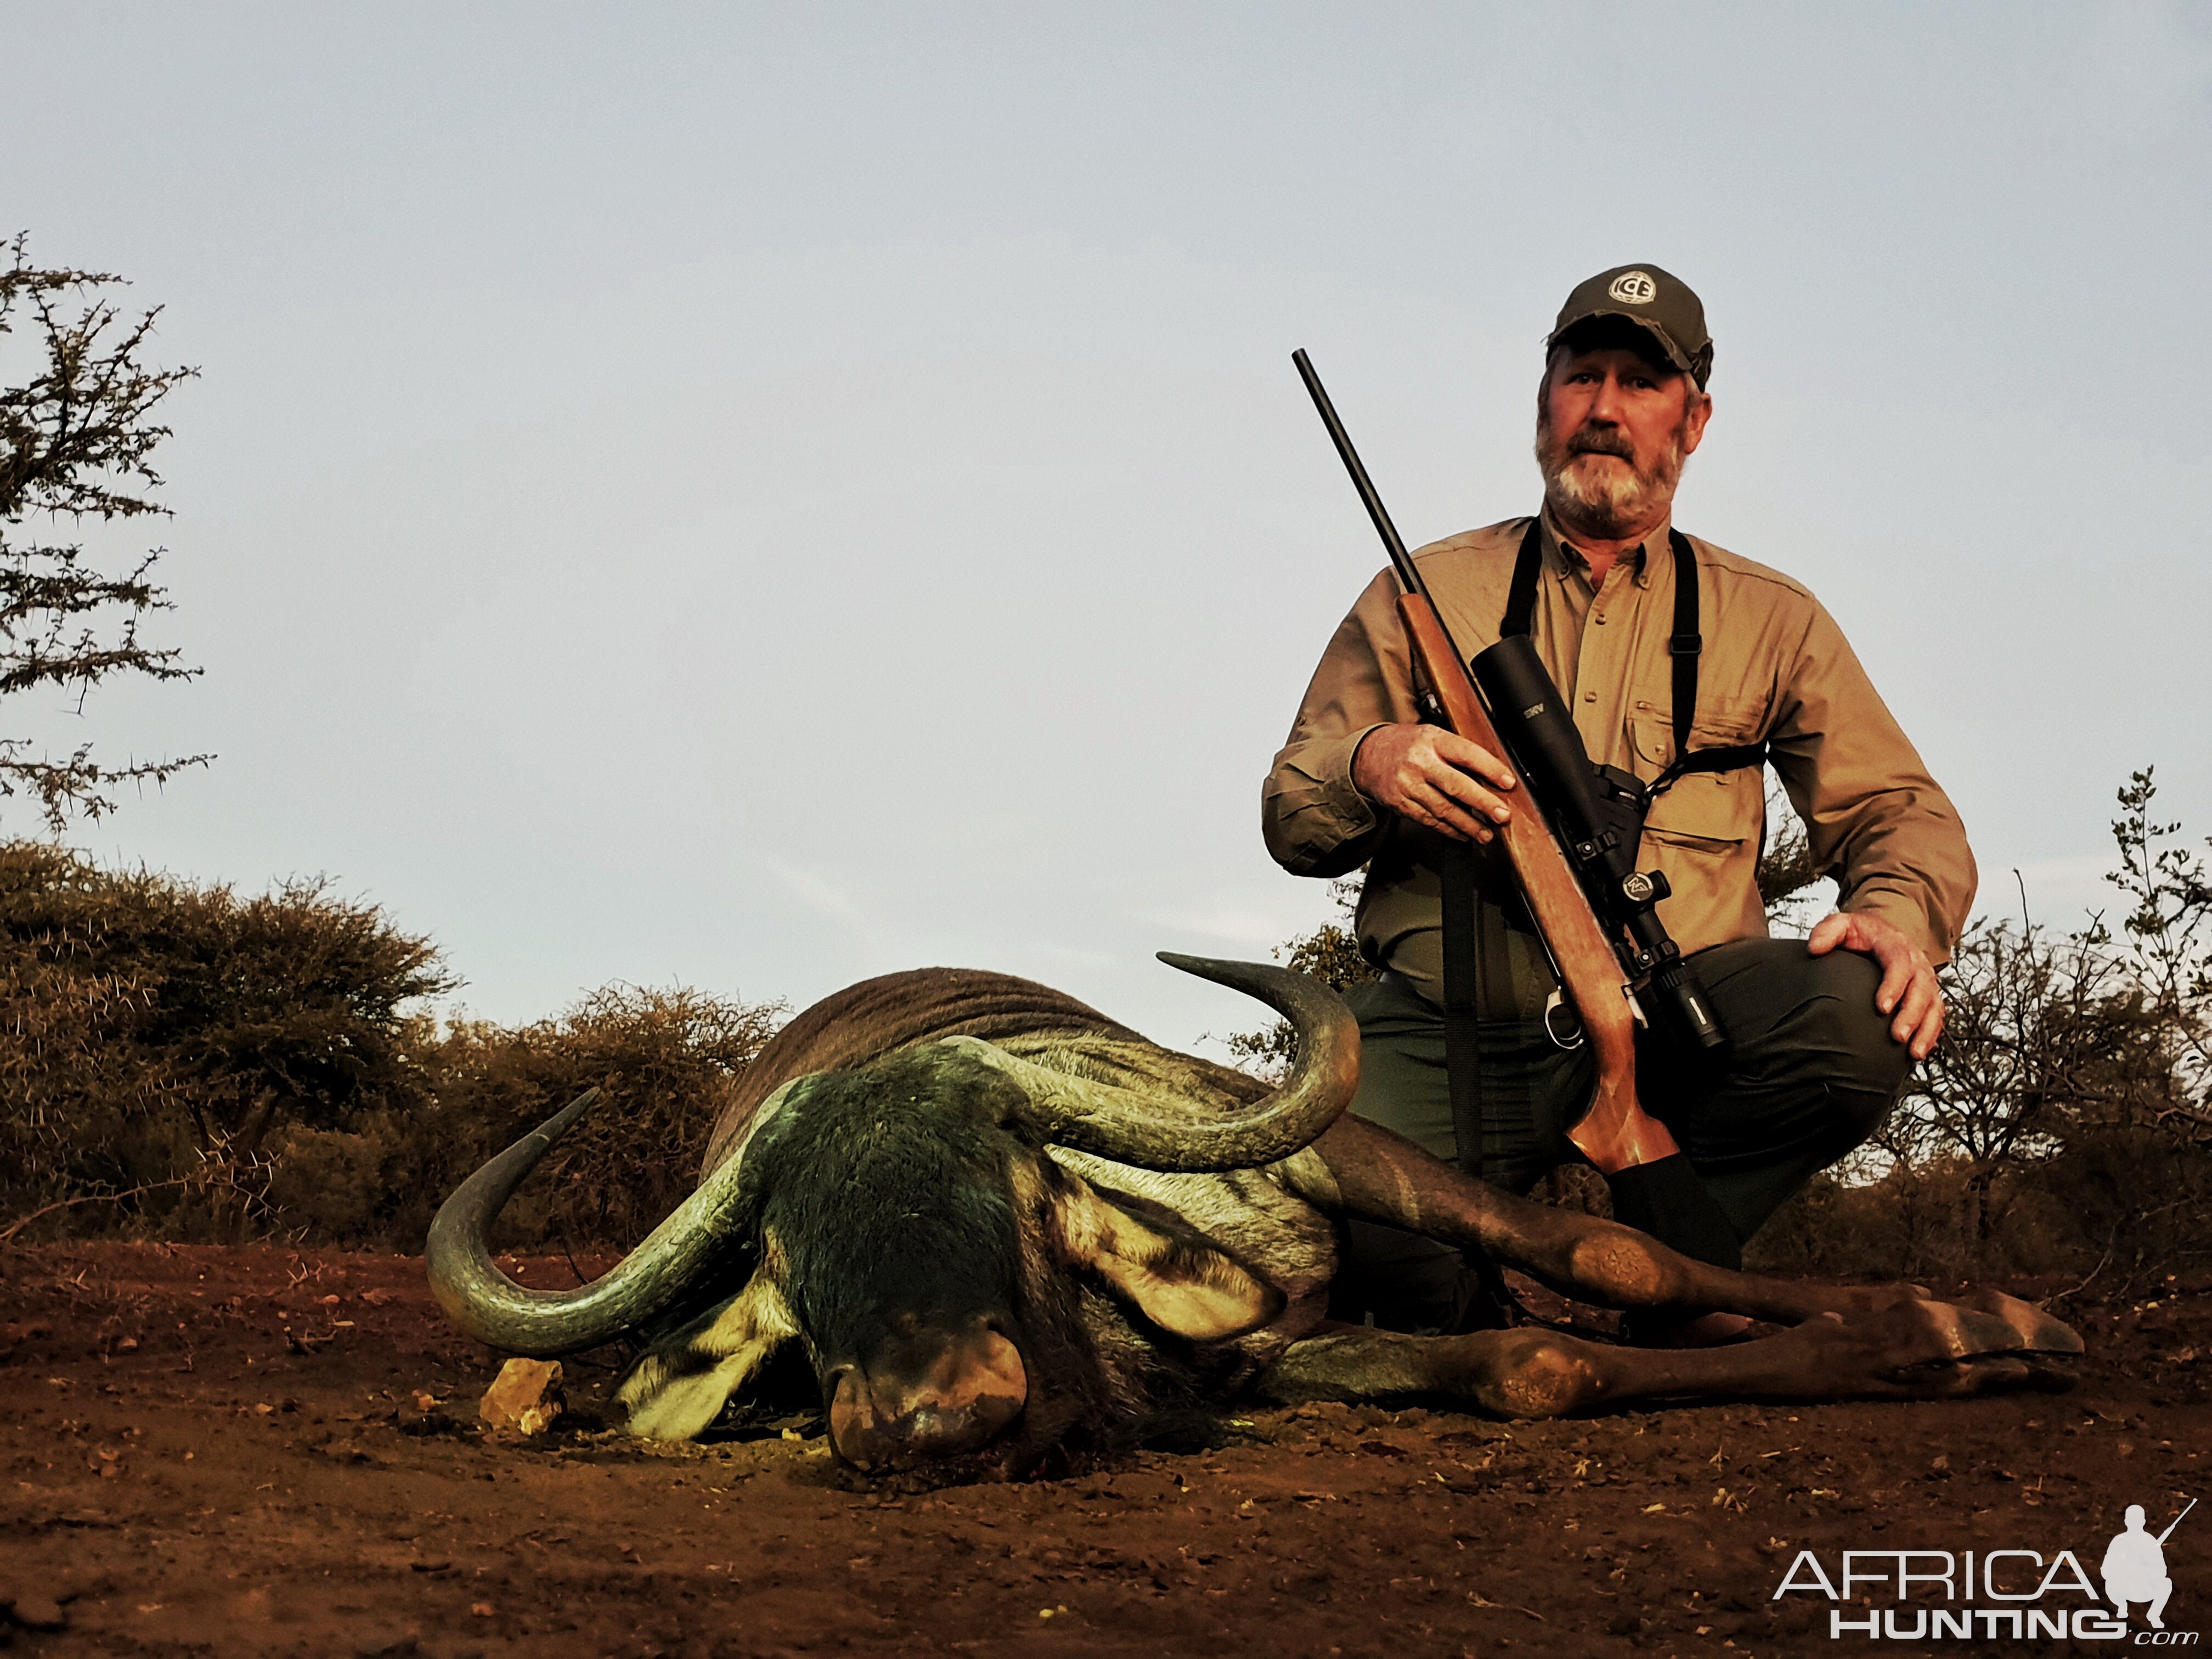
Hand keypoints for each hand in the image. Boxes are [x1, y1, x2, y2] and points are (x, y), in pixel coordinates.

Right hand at [1350, 722, 1516, 842]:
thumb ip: (1459, 752)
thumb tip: (1493, 774)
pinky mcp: (1401, 804)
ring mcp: (1408, 785)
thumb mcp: (1433, 736)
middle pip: (1456, 785)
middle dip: (1482, 802)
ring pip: (1443, 809)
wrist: (1368, 756)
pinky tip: (1463, 834)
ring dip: (1468, 824)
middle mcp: (1419, 762)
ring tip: (1486, 833)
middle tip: (1501, 815)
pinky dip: (1449, 830)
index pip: (1466, 754)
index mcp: (1432, 740)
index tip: (1508, 782)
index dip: (1490, 769)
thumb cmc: (1408, 745)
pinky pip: (1429, 820)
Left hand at [1805, 911, 1945, 1059]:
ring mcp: (1925, 980)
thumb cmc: (1859, 933)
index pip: (1900, 964)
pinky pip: (1935, 1015)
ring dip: (1925, 1030)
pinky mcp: (1927, 995)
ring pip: (1933, 1005)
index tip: (1882, 1007)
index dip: (1894, 986)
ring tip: (1913, 1052)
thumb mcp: (1842, 924)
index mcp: (1896, 945)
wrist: (1881, 934)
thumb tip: (1814, 949)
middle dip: (1911, 1014)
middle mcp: (1917, 963)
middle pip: (1921, 989)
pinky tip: (1919, 1052)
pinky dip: (1931, 1034)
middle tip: (1897, 1036)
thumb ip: (1827, 931)